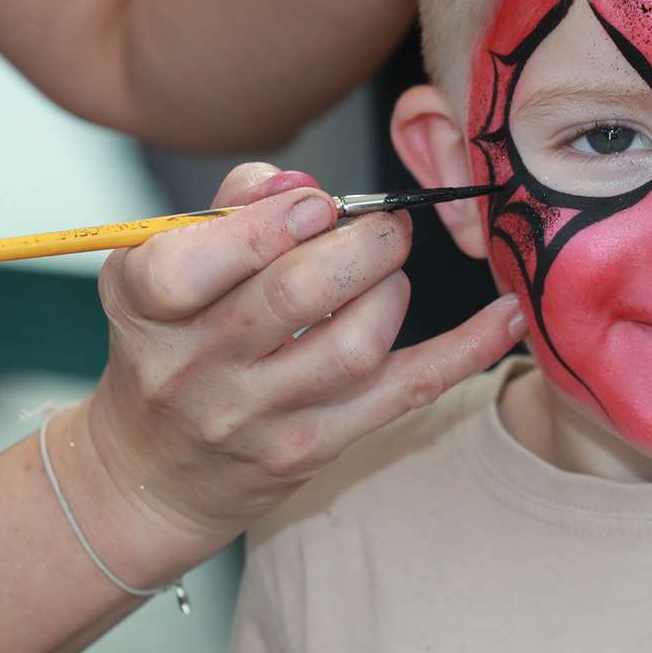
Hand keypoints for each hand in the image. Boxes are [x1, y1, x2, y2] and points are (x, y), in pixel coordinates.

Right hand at [54, 162, 523, 585]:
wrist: (155, 472)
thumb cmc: (171, 342)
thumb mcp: (164, 266)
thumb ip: (231, 207)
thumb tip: (300, 180)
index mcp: (146, 307)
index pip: (187, 267)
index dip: (265, 227)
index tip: (317, 206)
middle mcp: (193, 367)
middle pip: (293, 297)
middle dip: (360, 244)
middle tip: (385, 224)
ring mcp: (255, 415)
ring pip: (354, 345)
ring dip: (393, 290)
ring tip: (388, 270)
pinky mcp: (311, 447)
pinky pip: (405, 392)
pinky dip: (464, 350)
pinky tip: (505, 314)